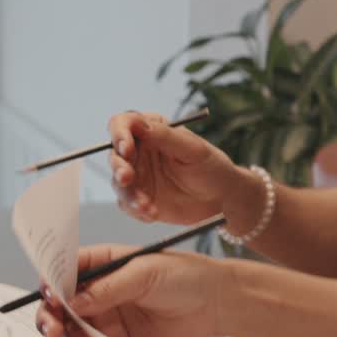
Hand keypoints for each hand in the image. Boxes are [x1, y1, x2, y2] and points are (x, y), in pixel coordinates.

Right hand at [35, 244, 228, 336]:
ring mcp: (108, 320)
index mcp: (103, 264)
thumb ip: (109, 288)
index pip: (65, 271)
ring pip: (73, 332)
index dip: (51, 283)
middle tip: (54, 330)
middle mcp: (99, 292)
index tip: (49, 296)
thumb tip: (72, 303)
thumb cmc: (184, 275)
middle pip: (61, 305)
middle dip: (51, 316)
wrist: (216, 303)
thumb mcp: (145, 272)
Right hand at [107, 110, 237, 224]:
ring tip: (147, 206)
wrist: (221, 199)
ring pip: (119, 182)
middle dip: (119, 167)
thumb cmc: (211, 167)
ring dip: (129, 194)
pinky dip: (136, 209)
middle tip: (127, 178)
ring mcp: (138, 175)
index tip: (126, 148)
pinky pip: (127, 203)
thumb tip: (139, 124)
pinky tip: (152, 213)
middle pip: (115, 154)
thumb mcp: (192, 149)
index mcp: (151, 130)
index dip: (120, 134)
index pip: (124, 124)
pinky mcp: (138, 197)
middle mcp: (139, 151)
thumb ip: (165, 136)